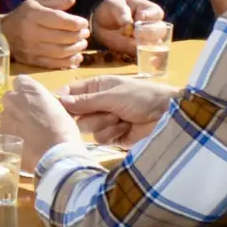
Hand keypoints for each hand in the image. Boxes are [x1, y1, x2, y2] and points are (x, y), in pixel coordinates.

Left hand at [0, 75, 82, 158]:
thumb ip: (43, 103)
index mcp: (28, 87)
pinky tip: (21, 147)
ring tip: (27, 137)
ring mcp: (4, 117)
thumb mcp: (58, 108)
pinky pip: (4, 133)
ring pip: (6, 117)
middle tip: (30, 121)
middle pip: (10, 99)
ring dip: (13, 123)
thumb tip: (40, 107)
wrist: (55, 153)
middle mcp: (12, 98)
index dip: (27, 93)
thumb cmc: (63, 129)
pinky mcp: (0, 135)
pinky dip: (10, 139)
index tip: (33, 102)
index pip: (20, 82)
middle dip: (17, 107)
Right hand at [1, 0, 90, 68]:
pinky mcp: (33, 61)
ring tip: (82, 43)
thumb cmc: (23, 15)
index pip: (59, 20)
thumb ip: (54, 0)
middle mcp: (32, 32)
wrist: (3, 33)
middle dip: (78, 36)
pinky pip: (55, 64)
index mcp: (33, 15)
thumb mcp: (36, 2)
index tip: (84, 23)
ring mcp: (32, 49)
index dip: (75, 22)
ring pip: (60, 52)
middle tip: (86, 33)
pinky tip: (77, 56)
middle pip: (62, 37)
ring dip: (76, 48)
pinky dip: (69, 61)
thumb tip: (71, 0)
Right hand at [62, 73, 178, 144]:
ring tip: (121, 119)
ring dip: (105, 124)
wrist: (166, 115)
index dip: (64, 101)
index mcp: (96, 87)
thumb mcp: (112, 95)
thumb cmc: (141, 97)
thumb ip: (86, 101)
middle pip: (77, 114)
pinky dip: (112, 133)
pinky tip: (126, 128)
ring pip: (88, 128)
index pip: (71, 93)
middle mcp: (98, 103)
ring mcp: (105, 121)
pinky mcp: (113, 136)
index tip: (60, 109)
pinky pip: (101, 139)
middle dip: (92, 115)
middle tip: (107, 111)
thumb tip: (61, 100)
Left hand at [86, 0, 162, 57]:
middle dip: (149, 33)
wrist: (101, 23)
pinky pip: (146, 57)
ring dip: (150, 48)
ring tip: (140, 48)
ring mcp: (148, 40)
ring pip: (157, 45)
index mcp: (149, 10)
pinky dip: (147, 59)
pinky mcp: (140, 51)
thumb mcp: (114, 6)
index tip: (138, 19)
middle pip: (160, 30)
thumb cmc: (112, 9)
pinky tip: (146, 62)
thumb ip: (122, 13)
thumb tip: (127, 23)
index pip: (156, 13)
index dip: (149, 17)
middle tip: (136, 33)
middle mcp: (153, 25)